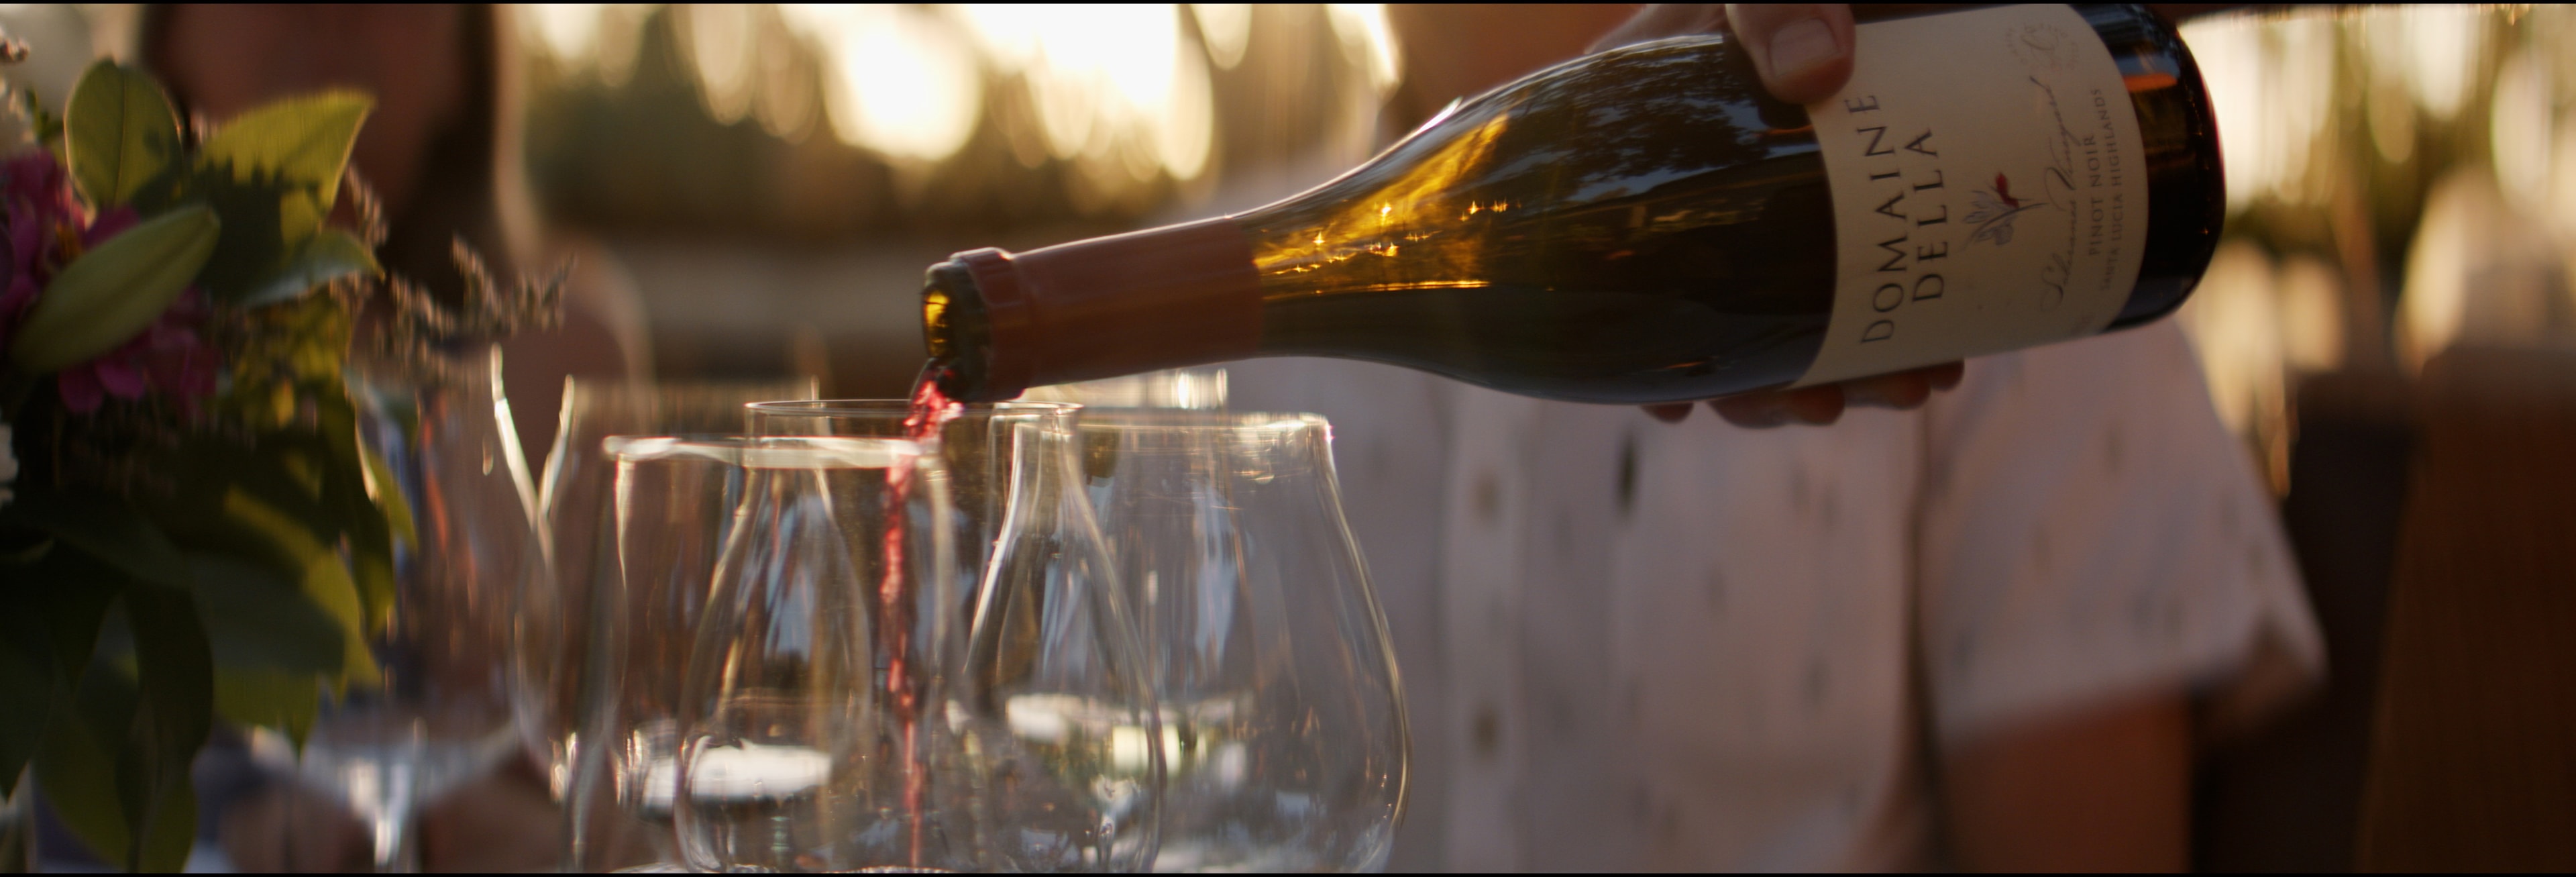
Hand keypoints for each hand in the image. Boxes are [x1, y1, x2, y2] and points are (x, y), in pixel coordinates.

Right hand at [1599, 4, 1963, 426]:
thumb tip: (1812, 72)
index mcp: (1650, 115)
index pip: (1601, 243)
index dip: (1623, 339)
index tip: (1666, 401)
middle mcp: (1710, 164)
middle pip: (1709, 302)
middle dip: (1762, 377)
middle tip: (1819, 406)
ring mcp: (1792, 184)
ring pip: (1797, 306)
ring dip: (1845, 367)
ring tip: (1907, 388)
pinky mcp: (1872, 188)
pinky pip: (1874, 278)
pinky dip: (1905, 329)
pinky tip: (1943, 356)